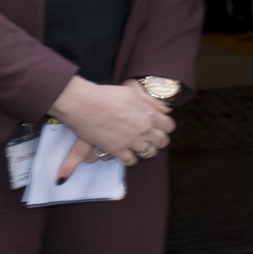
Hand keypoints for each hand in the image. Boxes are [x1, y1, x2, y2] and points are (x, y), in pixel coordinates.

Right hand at [49, 77, 173, 174]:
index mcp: (149, 114)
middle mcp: (144, 129)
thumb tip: (167, 109)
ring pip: (149, 153)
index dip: (164, 127)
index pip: (169, 126)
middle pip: (162, 142)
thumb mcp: (132, 92)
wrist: (83, 103)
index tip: (158, 127)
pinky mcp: (117, 150)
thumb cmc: (106, 95)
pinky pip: (131, 161)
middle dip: (157, 141)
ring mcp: (131, 141)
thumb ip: (151, 102)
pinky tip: (125, 154)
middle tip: (150, 139)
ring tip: (138, 147)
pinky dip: (129, 159)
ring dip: (144, 150)